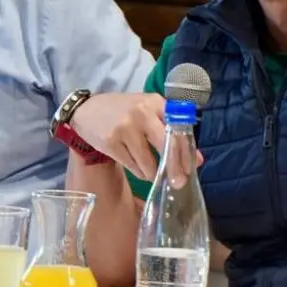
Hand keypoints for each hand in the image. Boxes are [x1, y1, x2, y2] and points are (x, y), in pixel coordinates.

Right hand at [70, 93, 200, 180]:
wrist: (88, 111)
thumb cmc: (126, 113)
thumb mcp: (150, 113)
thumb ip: (173, 132)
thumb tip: (197, 160)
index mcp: (156, 103)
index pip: (178, 129)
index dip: (187, 151)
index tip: (192, 167)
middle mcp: (142, 113)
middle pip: (166, 146)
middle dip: (174, 168)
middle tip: (178, 182)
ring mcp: (125, 128)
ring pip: (149, 162)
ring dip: (154, 173)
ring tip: (152, 172)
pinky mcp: (111, 143)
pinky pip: (133, 166)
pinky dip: (140, 172)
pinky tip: (138, 167)